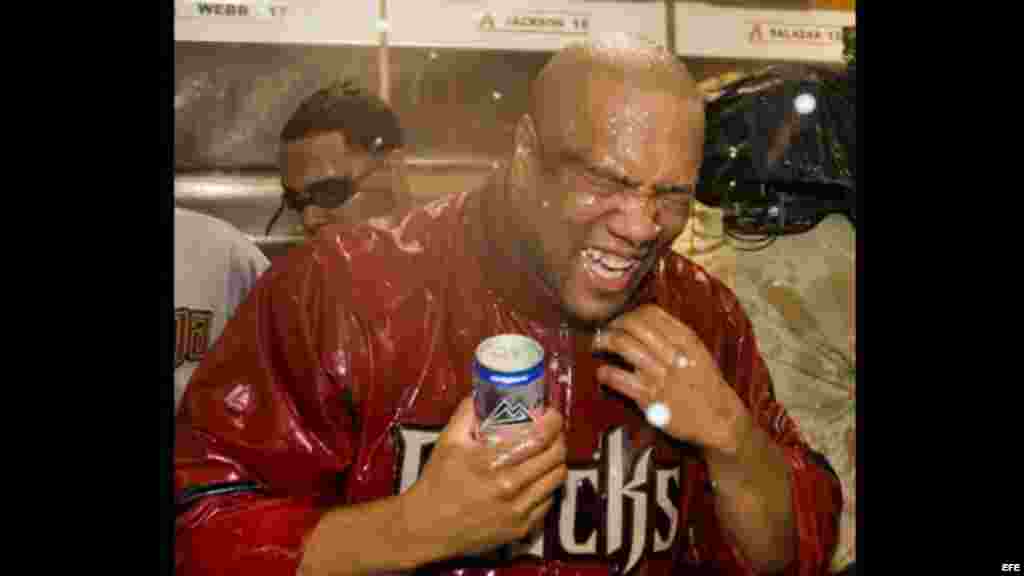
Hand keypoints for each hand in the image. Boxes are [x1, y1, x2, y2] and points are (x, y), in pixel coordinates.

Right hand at [402, 396, 567, 559]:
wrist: (428, 527)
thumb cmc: (438, 481)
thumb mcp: (448, 440)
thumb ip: (468, 412)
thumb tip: (487, 392)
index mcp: (491, 461)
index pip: (539, 437)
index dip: (553, 422)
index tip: (552, 414)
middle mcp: (509, 486)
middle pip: (555, 456)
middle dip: (559, 438)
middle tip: (552, 432)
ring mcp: (518, 510)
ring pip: (557, 478)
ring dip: (557, 461)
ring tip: (548, 453)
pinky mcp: (521, 528)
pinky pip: (549, 501)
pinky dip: (547, 485)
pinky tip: (537, 478)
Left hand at [593, 304, 745, 452]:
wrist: (719, 418)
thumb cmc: (706, 384)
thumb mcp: (697, 352)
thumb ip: (674, 336)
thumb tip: (644, 320)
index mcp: (685, 339)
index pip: (650, 313)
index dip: (629, 314)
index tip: (621, 321)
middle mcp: (671, 353)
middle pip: (633, 325)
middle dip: (613, 324)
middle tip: (604, 331)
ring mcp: (660, 375)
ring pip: (623, 346)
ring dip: (604, 342)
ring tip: (597, 346)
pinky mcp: (650, 398)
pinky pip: (619, 379)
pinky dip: (605, 373)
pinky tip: (602, 373)